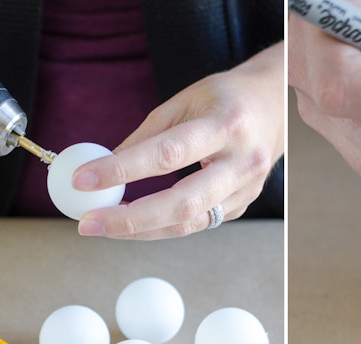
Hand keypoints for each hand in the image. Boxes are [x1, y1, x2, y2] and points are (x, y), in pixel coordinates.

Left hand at [72, 42, 283, 239]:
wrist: (276, 105)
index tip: (84, 180)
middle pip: (182, 203)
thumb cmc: (228, 98)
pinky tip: (138, 221)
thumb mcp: (185, 100)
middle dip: (130, 219)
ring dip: (142, 229)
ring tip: (104, 225)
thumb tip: (104, 166)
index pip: (167, 154)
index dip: (122, 171)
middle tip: (90, 223)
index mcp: (226, 124)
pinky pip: (198, 222)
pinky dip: (163, 224)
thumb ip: (147, 135)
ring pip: (189, 222)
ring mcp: (246, 188)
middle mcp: (242, 161)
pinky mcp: (243, 204)